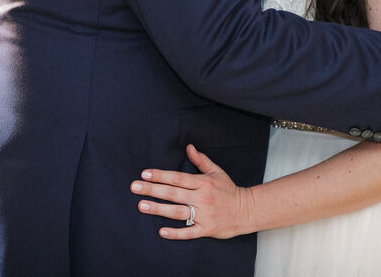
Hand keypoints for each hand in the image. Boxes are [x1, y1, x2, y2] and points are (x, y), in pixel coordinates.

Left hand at [131, 144, 250, 239]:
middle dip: (152, 190)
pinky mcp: (207, 229)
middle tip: (134, 188)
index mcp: (203, 183)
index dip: (160, 175)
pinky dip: (176, 233)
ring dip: (158, 209)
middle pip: (173, 193)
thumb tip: (189, 147)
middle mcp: (202, 198)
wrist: (246, 211)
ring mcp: (204, 215)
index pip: (177, 178)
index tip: (144, 174)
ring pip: (178, 212)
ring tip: (142, 206)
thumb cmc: (229, 190)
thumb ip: (201, 160)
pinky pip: (189, 233)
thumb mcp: (216, 172)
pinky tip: (161, 231)